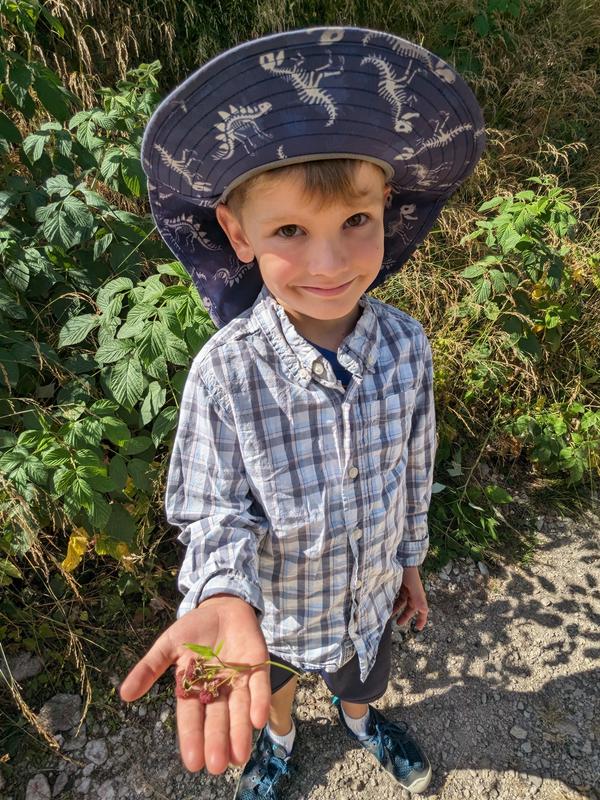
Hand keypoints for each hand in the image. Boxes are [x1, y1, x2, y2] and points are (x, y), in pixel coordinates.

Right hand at [119, 594, 269, 773]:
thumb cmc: (193, 628)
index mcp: (193, 687)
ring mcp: (238, 679)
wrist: (223, 605)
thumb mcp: (168, 645)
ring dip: (239, 732)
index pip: (191, 717)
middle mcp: (217, 689)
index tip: (193, 763)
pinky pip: (259, 686)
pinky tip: (258, 720)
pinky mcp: (257, 667)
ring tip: (238, 756)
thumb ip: (150, 668)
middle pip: (217, 718)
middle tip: (217, 766)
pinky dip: (259, 702)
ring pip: (239, 709)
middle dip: (217, 740)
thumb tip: (124, 694)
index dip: (192, 737)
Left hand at [392, 566, 428, 630]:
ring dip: (397, 609)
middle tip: (398, 623)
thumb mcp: (415, 588)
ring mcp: (406, 588)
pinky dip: (393, 601)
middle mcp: (413, 593)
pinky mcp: (399, 583)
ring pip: (402, 602)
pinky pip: (397, 595)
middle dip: (405, 616)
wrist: (403, 558)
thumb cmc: (410, 573)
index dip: (422, 620)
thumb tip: (424, 611)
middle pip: (410, 608)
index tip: (418, 628)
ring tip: (389, 614)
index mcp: (418, 595)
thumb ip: (419, 599)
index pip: (423, 610)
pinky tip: (387, 604)